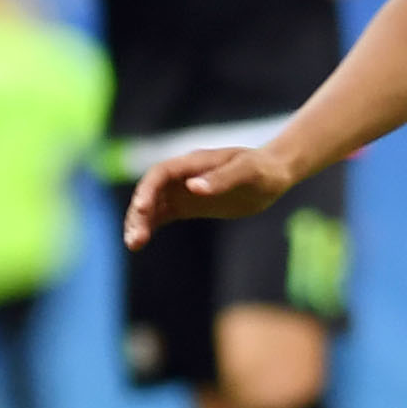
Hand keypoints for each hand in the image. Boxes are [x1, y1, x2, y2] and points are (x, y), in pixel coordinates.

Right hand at [123, 145, 292, 249]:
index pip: (160, 174)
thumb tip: (193, 188)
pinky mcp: (188, 206)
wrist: (273, 176)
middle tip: (134, 239)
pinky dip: (149, 227)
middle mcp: (182, 176)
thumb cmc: (262, 170)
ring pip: (152, 206)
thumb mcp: (247, 172)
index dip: (147, 190)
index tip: (142, 209)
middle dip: (138, 213)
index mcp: (193, 163)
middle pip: (150, 192)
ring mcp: (182, 191)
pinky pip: (161, 216)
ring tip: (133, 244)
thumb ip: (221, 179)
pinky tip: (140, 242)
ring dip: (139, 223)